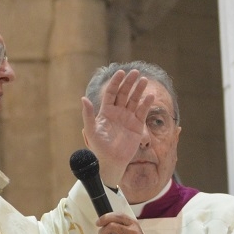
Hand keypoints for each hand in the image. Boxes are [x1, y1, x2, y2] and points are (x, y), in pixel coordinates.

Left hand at [81, 69, 154, 184]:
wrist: (111, 161)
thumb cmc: (99, 147)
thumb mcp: (91, 130)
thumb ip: (88, 114)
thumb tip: (83, 98)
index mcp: (106, 110)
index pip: (112, 92)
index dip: (116, 82)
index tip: (121, 73)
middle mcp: (118, 112)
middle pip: (124, 93)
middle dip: (129, 82)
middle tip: (136, 72)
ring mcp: (128, 118)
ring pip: (134, 100)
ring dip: (139, 90)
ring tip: (144, 80)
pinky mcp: (138, 125)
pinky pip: (142, 112)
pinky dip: (146, 104)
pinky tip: (150, 96)